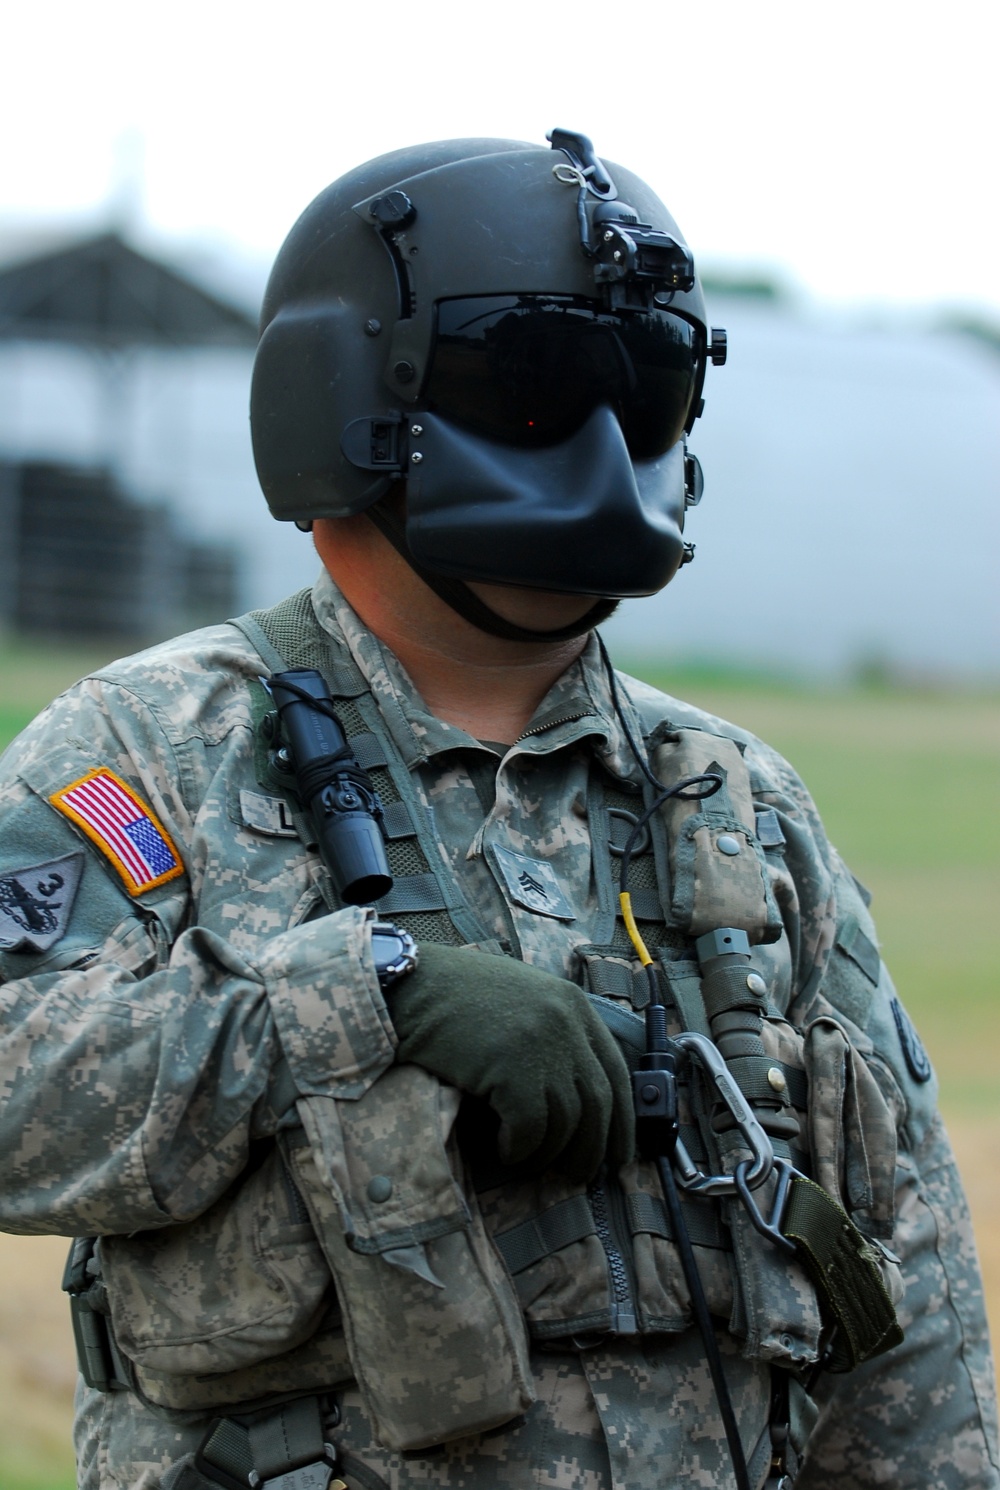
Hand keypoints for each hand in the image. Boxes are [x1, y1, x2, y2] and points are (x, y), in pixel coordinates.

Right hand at [386, 943, 633, 1182]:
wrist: (413, 986)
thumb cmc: (459, 999)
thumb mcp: (521, 1001)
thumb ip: (554, 1035)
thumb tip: (575, 1096)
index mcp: (574, 1005)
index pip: (616, 1071)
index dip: (622, 1119)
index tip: (620, 1153)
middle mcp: (566, 1023)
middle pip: (598, 1102)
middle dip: (592, 1148)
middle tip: (578, 1175)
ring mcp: (541, 1045)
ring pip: (565, 1122)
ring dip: (546, 1152)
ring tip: (525, 1160)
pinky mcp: (512, 1070)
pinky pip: (530, 1129)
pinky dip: (519, 1148)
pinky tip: (503, 1148)